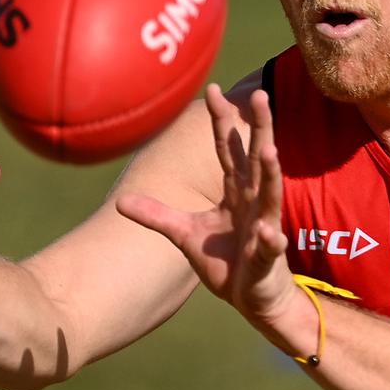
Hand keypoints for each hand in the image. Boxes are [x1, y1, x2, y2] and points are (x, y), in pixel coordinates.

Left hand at [117, 84, 298, 327]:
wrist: (254, 300)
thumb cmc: (226, 262)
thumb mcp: (184, 235)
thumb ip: (157, 215)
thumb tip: (119, 202)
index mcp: (236, 192)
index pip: (229, 149)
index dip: (222, 121)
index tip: (213, 89)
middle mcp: (253, 202)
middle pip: (257, 157)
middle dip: (261, 128)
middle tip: (261, 95)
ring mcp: (264, 227)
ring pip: (270, 195)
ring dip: (270, 173)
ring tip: (270, 151)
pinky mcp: (268, 258)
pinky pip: (270, 245)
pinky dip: (269, 238)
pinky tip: (266, 231)